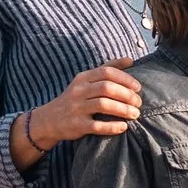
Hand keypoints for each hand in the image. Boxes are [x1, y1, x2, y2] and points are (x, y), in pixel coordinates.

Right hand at [24, 65, 144, 153]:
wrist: (49, 120)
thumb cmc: (75, 99)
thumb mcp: (86, 81)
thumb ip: (107, 69)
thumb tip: (130, 60)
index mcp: (83, 78)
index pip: (107, 72)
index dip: (125, 79)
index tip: (138, 87)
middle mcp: (78, 91)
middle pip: (107, 88)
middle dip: (127, 95)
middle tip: (138, 102)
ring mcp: (77, 108)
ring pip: (103, 105)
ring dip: (123, 110)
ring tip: (135, 114)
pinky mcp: (77, 125)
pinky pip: (97, 126)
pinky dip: (112, 126)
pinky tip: (123, 127)